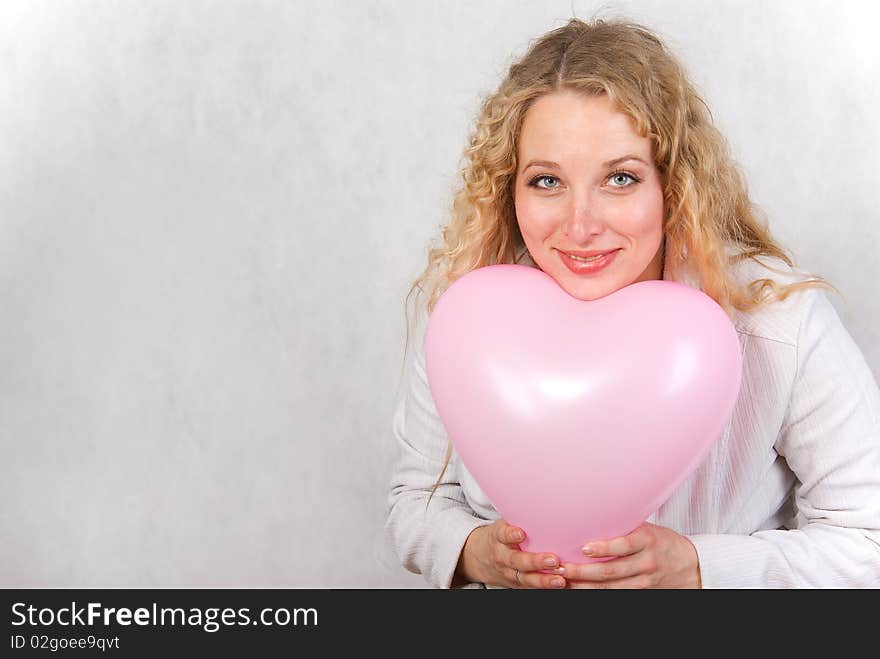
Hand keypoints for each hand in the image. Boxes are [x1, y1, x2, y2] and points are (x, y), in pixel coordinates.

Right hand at [454, 520, 566, 588]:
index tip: (520, 533)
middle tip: (554, 559)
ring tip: (560, 579)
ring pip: (525, 579)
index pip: (502, 535)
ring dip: (543, 580)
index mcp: (498, 538)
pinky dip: (545, 588)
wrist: (479, 558)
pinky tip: (561, 585)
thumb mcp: (503, 523)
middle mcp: (502, 557)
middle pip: (517, 561)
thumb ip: (518, 515)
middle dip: (535, 561)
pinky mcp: (517, 585)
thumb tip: (542, 489)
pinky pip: (530, 588)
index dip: (510, 534)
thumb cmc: (500, 535)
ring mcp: (509, 573)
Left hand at [562, 523, 701, 588]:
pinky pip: (616, 595)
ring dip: (585, 586)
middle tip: (562, 568)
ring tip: (564, 580)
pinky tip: (580, 589)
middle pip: (611, 570)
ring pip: (610, 588)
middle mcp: (646, 562)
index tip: (583, 548)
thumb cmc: (662, 542)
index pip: (623, 545)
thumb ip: (624, 526)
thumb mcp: (647, 528)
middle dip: (583, 571)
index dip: (603, 548)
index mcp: (647, 540)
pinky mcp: (642, 592)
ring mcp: (644, 580)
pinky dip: (597, 593)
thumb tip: (592, 512)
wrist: (692, 566)